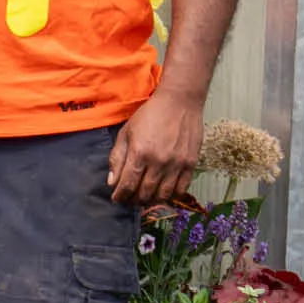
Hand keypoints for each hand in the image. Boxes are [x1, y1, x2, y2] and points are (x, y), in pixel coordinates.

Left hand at [109, 90, 203, 207]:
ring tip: (144, 198)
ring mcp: (177, 164)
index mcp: (139, 153)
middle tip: (129, 200)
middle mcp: (159, 161)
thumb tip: (112, 182)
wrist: (179, 102)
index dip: (120, 195)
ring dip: (151, 200)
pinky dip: (171, 195)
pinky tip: (163, 193)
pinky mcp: (191, 164)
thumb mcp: (126, 132)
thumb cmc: (149, 115)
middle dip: (133, 200)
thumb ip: (117, 157)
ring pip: (163, 195)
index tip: (116, 199)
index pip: (127, 184)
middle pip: (144, 192)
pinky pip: (181, 189)